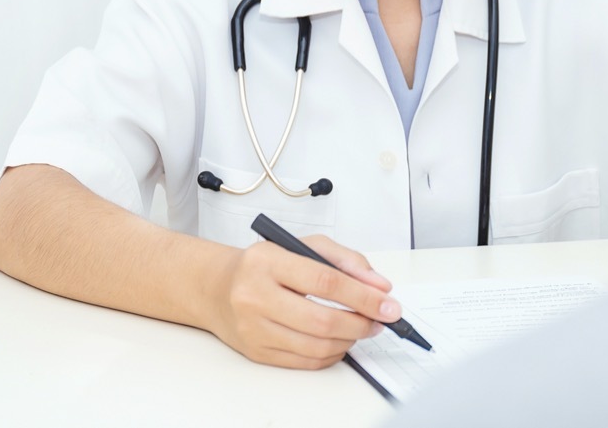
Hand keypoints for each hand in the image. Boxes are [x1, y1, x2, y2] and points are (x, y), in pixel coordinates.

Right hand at [208, 234, 398, 369]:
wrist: (219, 288)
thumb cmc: (265, 265)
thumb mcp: (303, 245)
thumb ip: (345, 260)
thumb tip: (379, 286)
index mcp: (268, 261)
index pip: (325, 281)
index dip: (363, 296)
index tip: (388, 304)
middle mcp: (255, 295)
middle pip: (322, 320)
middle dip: (361, 323)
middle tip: (380, 319)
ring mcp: (253, 328)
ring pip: (316, 346)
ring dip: (350, 340)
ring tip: (362, 328)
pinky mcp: (256, 352)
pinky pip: (305, 361)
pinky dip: (331, 354)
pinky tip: (340, 341)